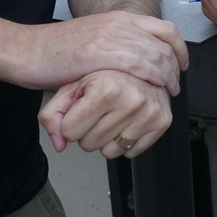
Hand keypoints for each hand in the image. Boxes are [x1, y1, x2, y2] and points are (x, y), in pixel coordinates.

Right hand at [0, 11, 186, 94]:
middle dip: (175, 65)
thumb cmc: (52, 51)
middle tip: (175, 84)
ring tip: (168, 91)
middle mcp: (117, 23)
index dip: (179, 47)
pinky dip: (152, 77)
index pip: (164, 28)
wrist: (22, 50)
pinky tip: (154, 89)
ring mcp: (109, 36)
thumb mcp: (91, 41)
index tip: (182, 64)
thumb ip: (114, 49)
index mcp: (117, 18)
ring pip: (155, 53)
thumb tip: (132, 66)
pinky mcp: (99, 52)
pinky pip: (138, 63)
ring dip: (167, 74)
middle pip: (164, 42)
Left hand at [39, 69, 171, 158]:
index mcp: (106, 87)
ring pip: (109, 152)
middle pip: (88, 144)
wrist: (142, 63)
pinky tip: (127, 122)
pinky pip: (132, 153)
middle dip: (87, 132)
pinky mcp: (162, 122)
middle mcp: (131, 99)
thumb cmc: (105, 74)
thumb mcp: (72, 86)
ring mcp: (149, 112)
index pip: (70, 132)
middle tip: (97, 112)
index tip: (81, 110)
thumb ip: (53, 114)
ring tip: (112, 116)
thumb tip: (58, 143)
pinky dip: (126, 143)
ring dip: (106, 140)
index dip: (71, 122)